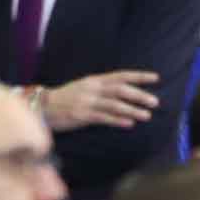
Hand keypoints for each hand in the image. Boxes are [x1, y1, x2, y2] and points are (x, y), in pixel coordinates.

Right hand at [38, 70, 159, 132]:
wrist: (43, 107)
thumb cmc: (66, 98)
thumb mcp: (84, 87)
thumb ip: (102, 88)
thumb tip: (123, 90)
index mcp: (94, 80)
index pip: (121, 75)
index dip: (139, 76)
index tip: (156, 78)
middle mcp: (92, 88)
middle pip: (120, 89)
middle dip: (139, 95)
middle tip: (155, 101)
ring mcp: (87, 102)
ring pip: (114, 104)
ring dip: (132, 110)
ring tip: (147, 115)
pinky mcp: (82, 116)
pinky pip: (103, 118)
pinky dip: (118, 120)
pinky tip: (129, 124)